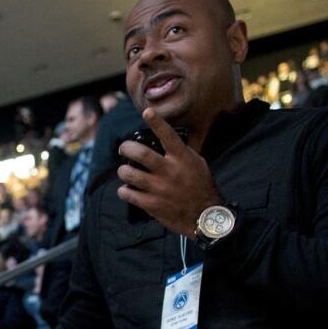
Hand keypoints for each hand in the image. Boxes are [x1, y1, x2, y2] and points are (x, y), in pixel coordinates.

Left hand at [115, 107, 220, 236]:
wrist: (204, 216)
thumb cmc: (201, 187)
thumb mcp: (197, 164)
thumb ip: (181, 153)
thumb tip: (165, 141)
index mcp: (182, 159)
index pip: (168, 136)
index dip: (156, 122)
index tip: (147, 112)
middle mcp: (169, 171)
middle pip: (141, 153)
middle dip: (126, 147)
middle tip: (123, 148)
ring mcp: (159, 188)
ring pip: (130, 174)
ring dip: (123, 171)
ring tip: (124, 171)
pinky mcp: (152, 204)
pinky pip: (129, 194)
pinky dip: (124, 191)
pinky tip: (126, 190)